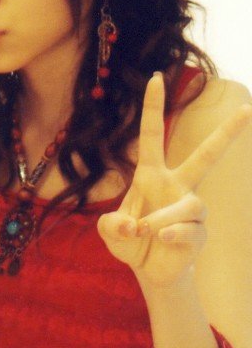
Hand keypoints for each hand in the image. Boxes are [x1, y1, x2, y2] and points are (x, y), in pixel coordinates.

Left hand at [98, 72, 251, 287]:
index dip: (153, 106)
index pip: (151, 135)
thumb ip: (110, 224)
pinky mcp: (201, 231)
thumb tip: (131, 223)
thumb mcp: (110, 230)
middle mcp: (177, 186)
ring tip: (145, 231)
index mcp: (151, 175)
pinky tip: (160, 240)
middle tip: (249, 109)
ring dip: (161, 219)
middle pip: (206, 156)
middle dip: (226, 135)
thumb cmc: (130, 240)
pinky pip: (188, 229)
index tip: (156, 77)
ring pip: (188, 204)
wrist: (149, 269)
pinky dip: (170, 235)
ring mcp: (192, 208)